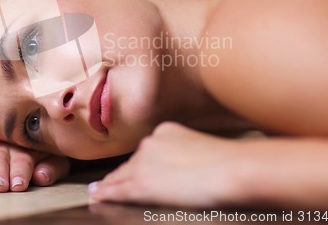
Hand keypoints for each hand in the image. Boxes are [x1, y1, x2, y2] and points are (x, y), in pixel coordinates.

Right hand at [0, 141, 69, 192]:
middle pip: (0, 157)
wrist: (31, 143)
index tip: (19, 185)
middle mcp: (6, 144)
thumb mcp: (56, 161)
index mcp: (27, 144)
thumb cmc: (46, 157)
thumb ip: (52, 168)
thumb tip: (41, 176)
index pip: (23, 158)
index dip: (20, 172)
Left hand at [88, 122, 239, 207]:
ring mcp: (144, 163)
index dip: (137, 162)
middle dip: (122, 173)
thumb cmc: (227, 162)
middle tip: (108, 183)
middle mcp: (150, 143)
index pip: (145, 151)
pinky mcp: (142, 184)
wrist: (230, 170)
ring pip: (121, 175)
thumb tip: (184, 166)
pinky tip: (97, 194)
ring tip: (99, 190)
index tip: (132, 169)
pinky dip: (106, 192)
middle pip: (131, 162)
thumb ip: (186, 152)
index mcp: (166, 132)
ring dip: (110, 184)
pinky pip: (117, 189)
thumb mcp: (202, 147)